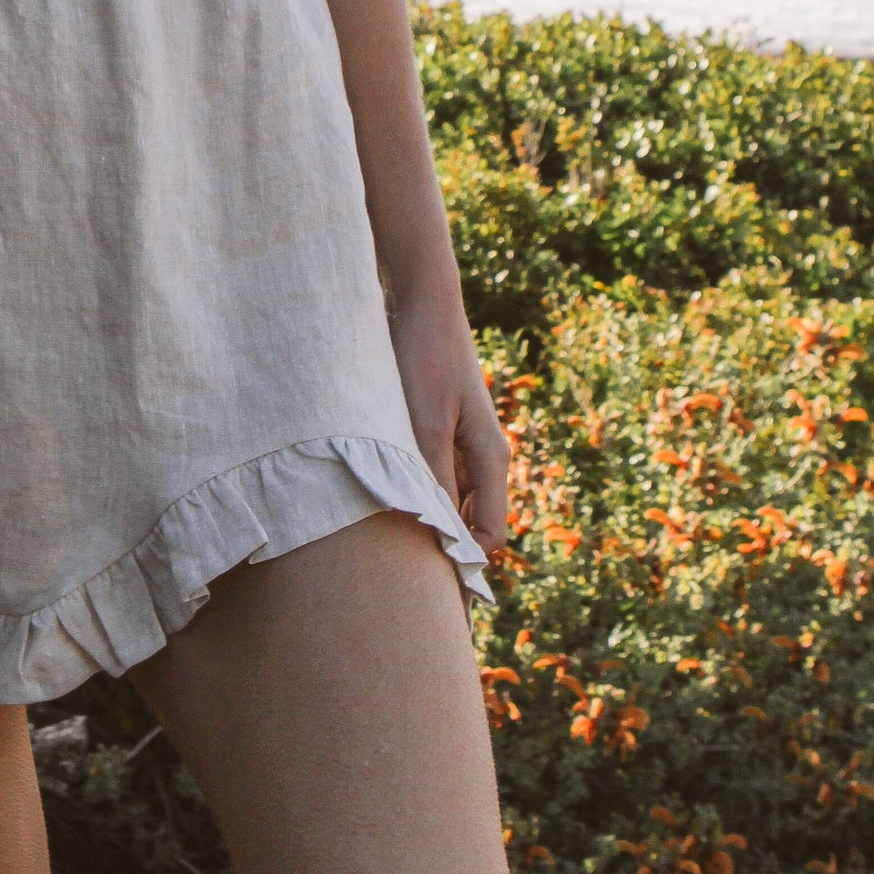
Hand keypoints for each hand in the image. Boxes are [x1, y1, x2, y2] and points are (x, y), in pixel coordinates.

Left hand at [388, 288, 510, 558]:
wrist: (420, 301)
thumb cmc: (424, 358)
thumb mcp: (425, 424)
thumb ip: (434, 480)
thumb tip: (440, 540)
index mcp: (490, 458)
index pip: (489, 535)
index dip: (463, 560)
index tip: (425, 572)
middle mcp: (482, 456)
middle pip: (470, 521)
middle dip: (441, 539)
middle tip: (399, 556)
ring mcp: (463, 442)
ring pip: (449, 499)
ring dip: (423, 509)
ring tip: (384, 515)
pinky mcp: (441, 428)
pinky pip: (434, 474)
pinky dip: (414, 483)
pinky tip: (382, 481)